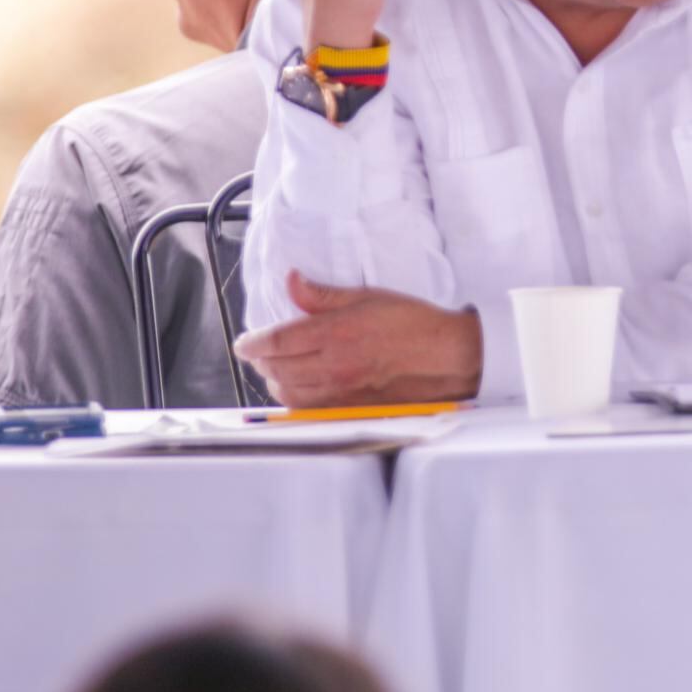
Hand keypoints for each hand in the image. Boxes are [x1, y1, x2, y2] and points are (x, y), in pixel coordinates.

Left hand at [238, 274, 481, 407]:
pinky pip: (309, 410)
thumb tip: (292, 281)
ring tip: (275, 371)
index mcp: (335, 334)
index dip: (253, 343)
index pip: (277, 341)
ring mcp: (341, 392)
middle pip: (277, 369)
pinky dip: (294, 401)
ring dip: (275, 382)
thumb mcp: (367, 297)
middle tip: (258, 353)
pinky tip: (297, 391)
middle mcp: (333, 366)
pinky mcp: (351, 408)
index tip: (244, 343)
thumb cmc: (413, 324)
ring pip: (289, 394)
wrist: (447, 357)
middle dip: (261, 361)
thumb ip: (323, 295)